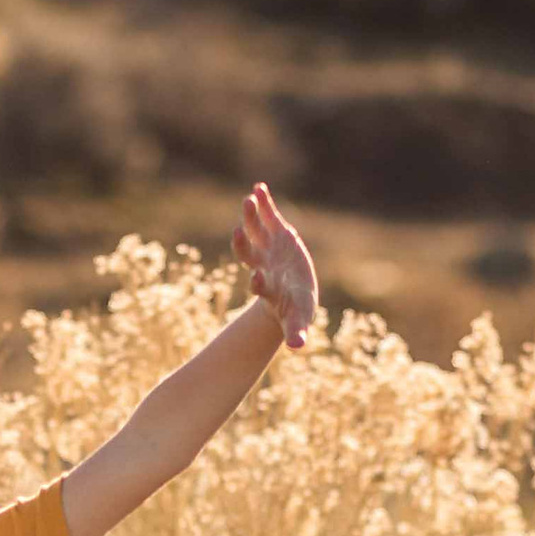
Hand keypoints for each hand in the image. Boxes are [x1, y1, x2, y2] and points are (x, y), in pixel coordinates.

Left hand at [233, 180, 317, 348]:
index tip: (257, 279)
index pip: (260, 286)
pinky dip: (264, 204)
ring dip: (250, 218)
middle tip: (237, 232)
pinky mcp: (277, 233)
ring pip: (254, 232)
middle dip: (243, 244)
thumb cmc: (294, 310)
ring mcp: (267, 248)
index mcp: (269, 288)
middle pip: (249, 255)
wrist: (286, 296)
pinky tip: (259, 188)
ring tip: (248, 200)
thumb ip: (296, 332)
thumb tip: (297, 348)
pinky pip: (268, 217)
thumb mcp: (297, 321)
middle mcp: (263, 266)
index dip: (258, 283)